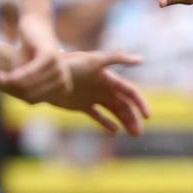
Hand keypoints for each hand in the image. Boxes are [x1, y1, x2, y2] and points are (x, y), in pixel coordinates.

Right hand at [0, 13, 70, 102]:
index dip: (15, 95)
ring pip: (29, 85)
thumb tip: (16, 90)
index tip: (5, 85)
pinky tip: (5, 75)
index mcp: (60, 87)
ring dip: (9, 81)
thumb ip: (18, 84)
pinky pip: (31, 72)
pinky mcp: (49, 55)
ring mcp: (58, 67)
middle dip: (10, 88)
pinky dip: (17, 75)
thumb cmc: (28, 51)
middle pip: (30, 94)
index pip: (34, 100)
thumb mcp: (22, 73)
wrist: (34, 26)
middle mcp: (63, 78)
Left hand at [36, 49, 150, 135]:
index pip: (130, 92)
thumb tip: (141, 59)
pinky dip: (107, 124)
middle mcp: (103, 88)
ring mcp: (93, 97)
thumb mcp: (93, 61)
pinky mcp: (82, 106)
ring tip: (133, 134)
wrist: (45, 75)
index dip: (140, 103)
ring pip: (114, 112)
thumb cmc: (70, 64)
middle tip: (138, 134)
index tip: (148, 116)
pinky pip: (98, 116)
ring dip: (125, 122)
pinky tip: (115, 132)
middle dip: (134, 118)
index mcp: (109, 78)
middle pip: (124, 105)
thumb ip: (116, 58)